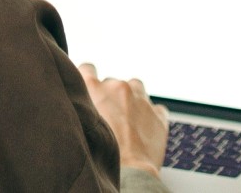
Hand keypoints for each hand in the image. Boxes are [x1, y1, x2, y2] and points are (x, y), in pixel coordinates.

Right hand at [79, 63, 169, 177]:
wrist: (128, 172)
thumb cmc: (100, 153)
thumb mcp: (82, 123)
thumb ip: (82, 106)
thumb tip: (83, 104)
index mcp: (96, 88)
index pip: (88, 68)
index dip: (88, 78)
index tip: (90, 88)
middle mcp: (118, 87)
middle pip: (112, 84)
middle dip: (111, 97)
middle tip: (108, 118)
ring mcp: (141, 99)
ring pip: (135, 88)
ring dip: (132, 100)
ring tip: (127, 122)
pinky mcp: (158, 114)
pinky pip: (155, 108)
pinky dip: (150, 116)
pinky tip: (143, 131)